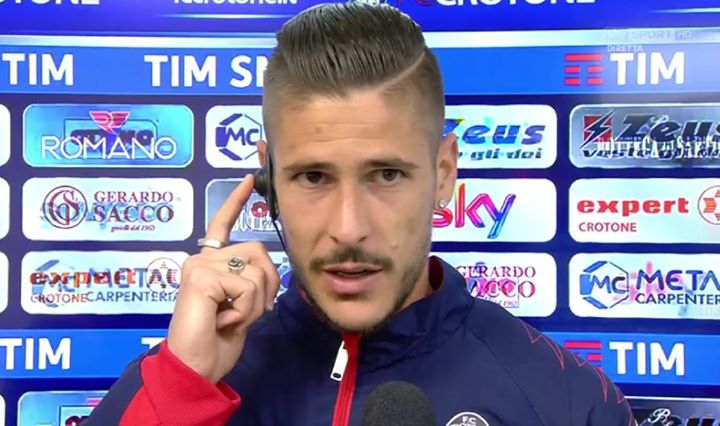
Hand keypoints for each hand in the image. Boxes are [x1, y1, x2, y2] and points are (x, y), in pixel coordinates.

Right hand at [167, 173, 280, 383]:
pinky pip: (247, 287)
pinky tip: (224, 321)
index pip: (223, 224)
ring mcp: (199, 266)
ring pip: (257, 271)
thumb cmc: (217, 338)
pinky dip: (245, 310)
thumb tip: (269, 268)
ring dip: (255, 302)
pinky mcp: (200, 277)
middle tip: (244, 312)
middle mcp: (201, 259)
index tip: (249, 178)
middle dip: (266, 286)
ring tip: (231, 318)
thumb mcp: (242, 305)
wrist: (197, 367)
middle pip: (259, 252)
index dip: (237, 200)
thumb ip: (250, 281)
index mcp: (209, 263)